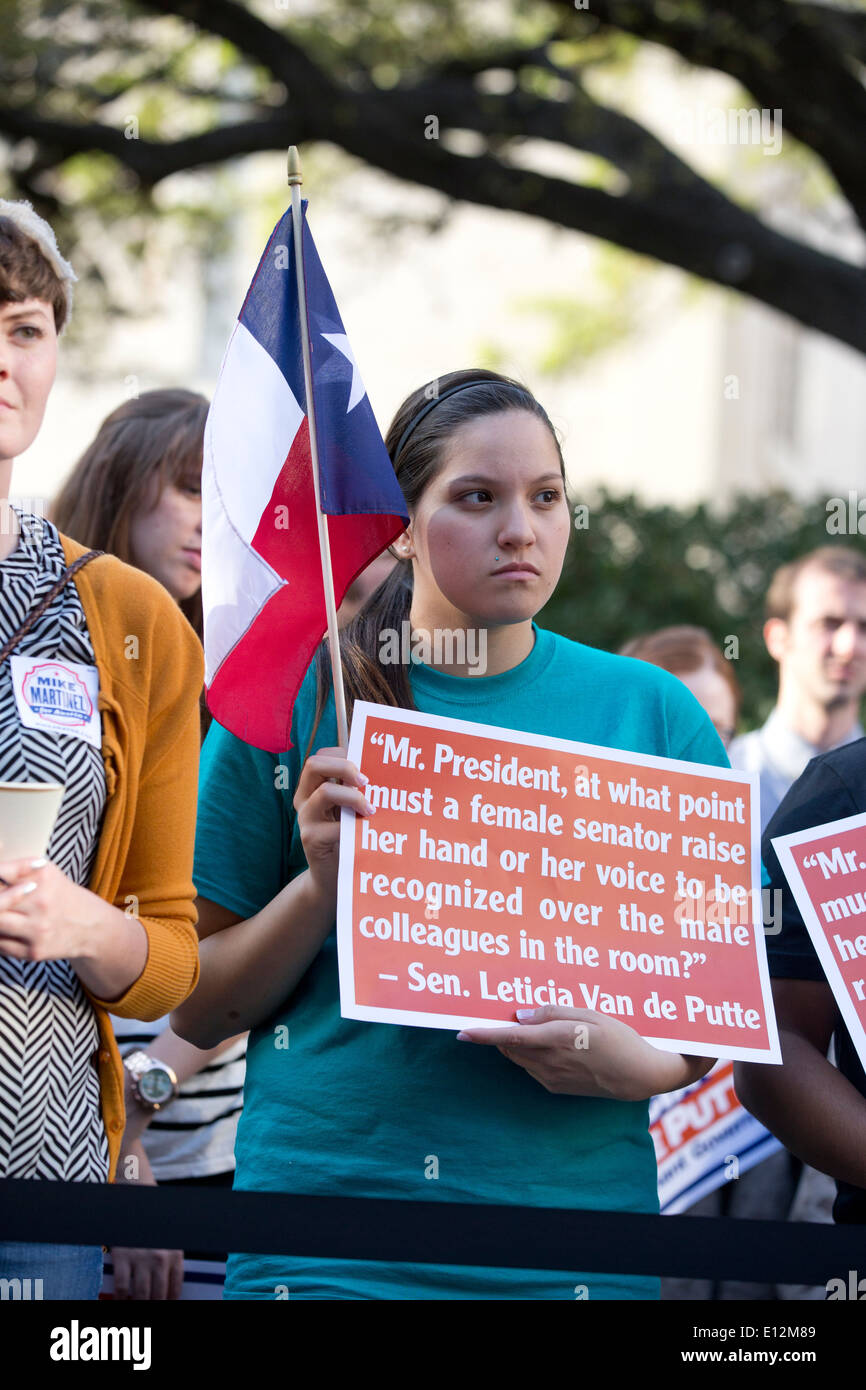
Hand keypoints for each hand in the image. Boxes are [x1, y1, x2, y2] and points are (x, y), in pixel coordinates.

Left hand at [0, 856, 95, 962]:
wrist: (90, 927)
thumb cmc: (60, 896)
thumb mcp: (45, 873)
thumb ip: (16, 870)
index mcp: (42, 876)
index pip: (0, 873)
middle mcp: (41, 902)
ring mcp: (37, 929)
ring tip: (2, 915)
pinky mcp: (33, 951)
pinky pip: (0, 944)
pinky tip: (5, 930)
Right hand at [111, 1139, 183, 1299]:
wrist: (134, 1196)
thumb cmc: (153, 1218)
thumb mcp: (170, 1236)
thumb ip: (172, 1261)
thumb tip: (171, 1286)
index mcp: (175, 1253)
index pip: (175, 1289)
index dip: (171, 1302)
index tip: (167, 1306)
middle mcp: (160, 1258)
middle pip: (158, 1296)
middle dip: (155, 1306)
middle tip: (151, 1308)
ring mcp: (140, 1259)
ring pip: (140, 1295)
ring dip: (138, 1305)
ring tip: (136, 1307)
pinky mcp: (122, 1257)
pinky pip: (122, 1287)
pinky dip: (121, 1298)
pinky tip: (121, 1300)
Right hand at [294, 747, 373, 902]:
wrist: (333, 876)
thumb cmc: (347, 836)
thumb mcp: (350, 808)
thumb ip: (356, 790)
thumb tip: (384, 768)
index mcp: (312, 786)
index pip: (322, 756)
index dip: (344, 754)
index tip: (366, 766)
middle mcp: (304, 798)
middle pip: (314, 764)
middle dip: (345, 766)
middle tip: (366, 781)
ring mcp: (305, 818)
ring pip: (325, 791)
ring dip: (353, 796)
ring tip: (371, 809)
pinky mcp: (311, 839)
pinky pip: (335, 826)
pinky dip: (355, 826)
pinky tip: (367, 831)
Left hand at [457, 1005, 698, 1100]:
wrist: (639, 1075)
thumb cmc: (619, 1037)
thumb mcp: (590, 1014)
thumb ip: (553, 1012)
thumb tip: (522, 1016)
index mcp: (556, 1040)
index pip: (509, 1037)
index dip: (483, 1035)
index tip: (461, 1032)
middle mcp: (549, 1062)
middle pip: (509, 1047)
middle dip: (499, 1033)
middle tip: (502, 1014)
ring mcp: (552, 1078)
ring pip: (519, 1057)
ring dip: (515, 1043)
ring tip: (530, 1026)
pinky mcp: (556, 1087)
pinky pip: (532, 1067)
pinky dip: (530, 1054)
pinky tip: (548, 1043)